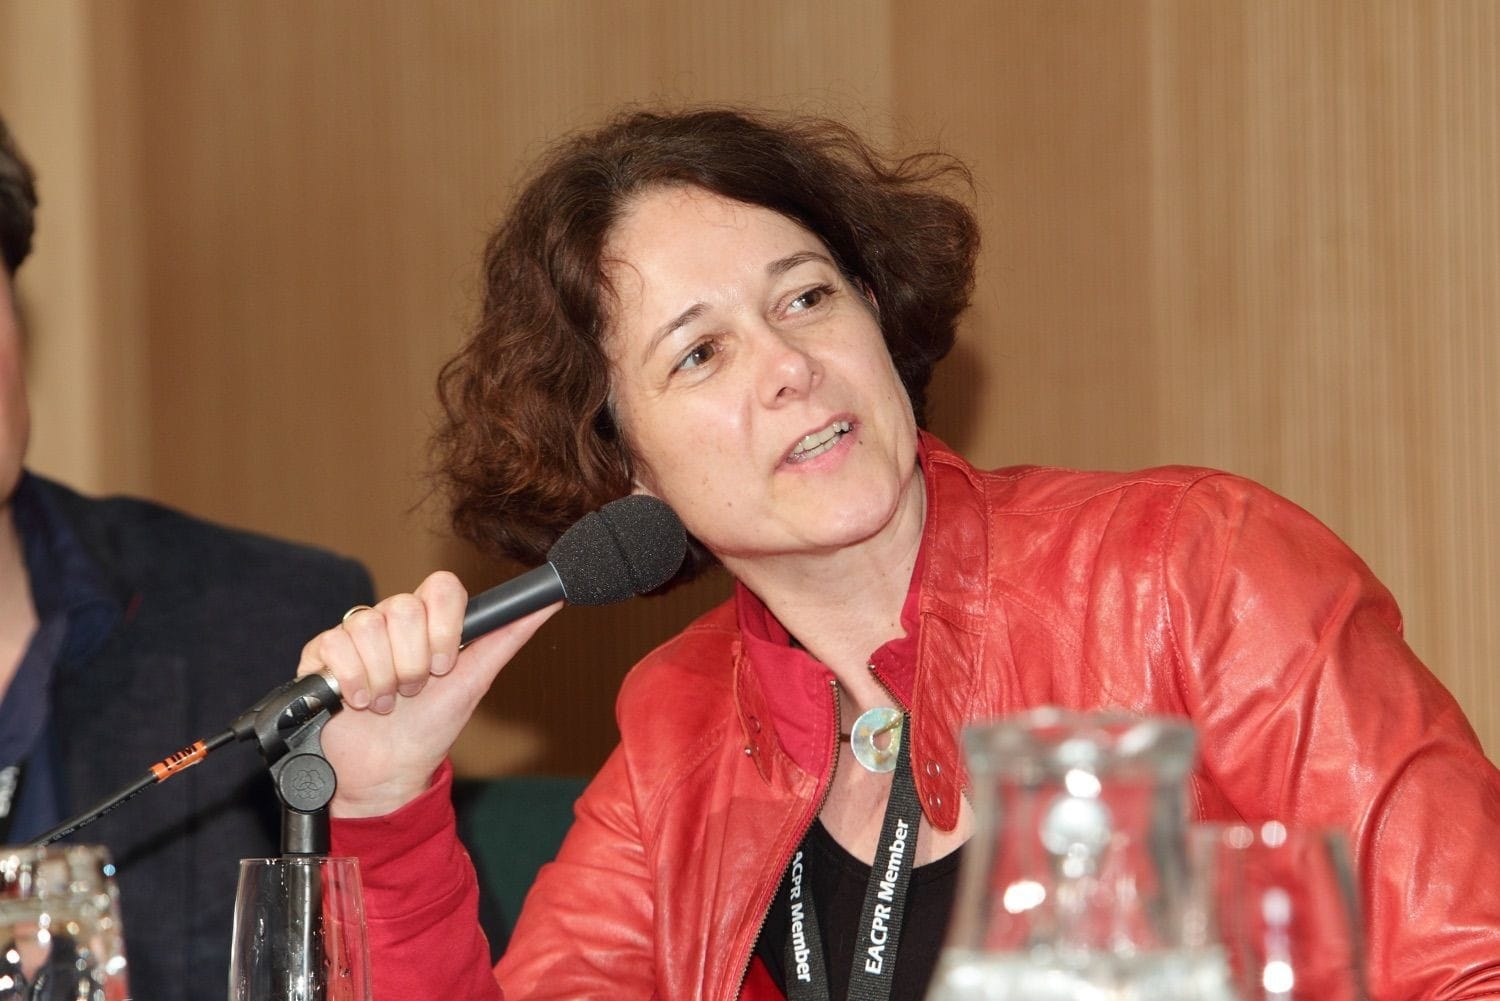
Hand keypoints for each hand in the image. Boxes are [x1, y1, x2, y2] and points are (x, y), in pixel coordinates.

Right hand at [295, 570, 560, 816]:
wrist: (386, 774)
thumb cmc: (430, 727)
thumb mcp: (475, 680)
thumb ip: (509, 635)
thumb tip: (552, 598)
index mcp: (430, 620)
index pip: (441, 586)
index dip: (444, 625)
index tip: (445, 665)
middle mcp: (391, 620)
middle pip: (403, 608)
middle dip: (413, 663)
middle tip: (413, 691)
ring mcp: (355, 634)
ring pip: (368, 627)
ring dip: (383, 678)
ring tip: (386, 703)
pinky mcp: (320, 653)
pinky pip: (334, 644)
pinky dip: (352, 681)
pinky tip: (357, 702)